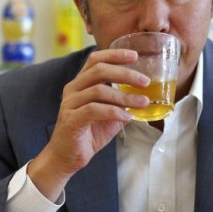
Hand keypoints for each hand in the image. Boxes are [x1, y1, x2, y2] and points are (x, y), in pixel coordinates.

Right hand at [28, 49, 149, 200]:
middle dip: (125, 73)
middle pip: (99, 70)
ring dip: (124, 96)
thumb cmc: (88, 133)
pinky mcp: (71, 120)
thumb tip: (143, 96)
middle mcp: (73, 89)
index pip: (96, 60)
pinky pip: (94, 110)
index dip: (115, 54)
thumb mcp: (109, 115)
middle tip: (145, 81)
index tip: (135, 55)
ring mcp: (70, 104)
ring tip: (142, 102)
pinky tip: (127, 117)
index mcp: (81, 83)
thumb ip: (121, 103)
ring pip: (99, 90)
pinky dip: (114, 112)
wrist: (67, 158)